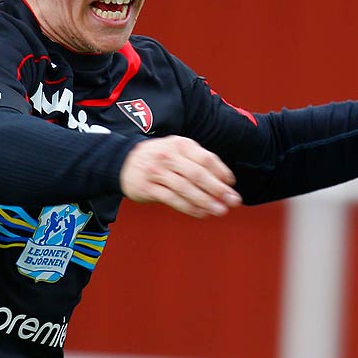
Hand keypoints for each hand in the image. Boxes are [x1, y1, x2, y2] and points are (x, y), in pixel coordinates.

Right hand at [120, 136, 241, 217]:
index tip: (231, 185)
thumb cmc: (161, 158)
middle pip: (198, 174)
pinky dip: (189, 208)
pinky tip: (202, 213)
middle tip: (233, 201)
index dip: (222, 172)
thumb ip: (199, 162)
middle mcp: (168, 156)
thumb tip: (226, 182)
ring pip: (186, 188)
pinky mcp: (148, 188)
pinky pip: (172, 200)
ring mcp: (157, 172)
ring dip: (206, 201)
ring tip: (220, 210)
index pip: (206, 159)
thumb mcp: (178, 150)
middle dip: (218, 189)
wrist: (124, 161)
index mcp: (180, 144)